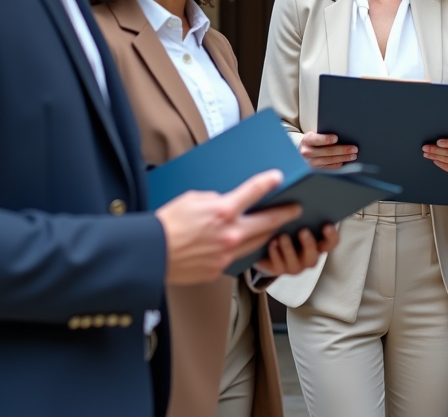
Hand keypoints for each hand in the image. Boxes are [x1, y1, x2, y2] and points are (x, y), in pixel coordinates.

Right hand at [156, 169, 300, 285]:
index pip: (253, 192)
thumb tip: (226, 204)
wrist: (151, 254)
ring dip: (268, 234)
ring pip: (257, 243)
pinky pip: (237, 258)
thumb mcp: (192, 199)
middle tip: (295, 210)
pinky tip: (242, 245)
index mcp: (223, 211)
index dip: (268, 182)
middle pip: (267, 222)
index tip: (278, 178)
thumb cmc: (167, 224)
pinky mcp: (219, 269)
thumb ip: (215, 200)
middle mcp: (230, 234)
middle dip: (284, 214)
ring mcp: (227, 254)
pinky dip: (242, 249)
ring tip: (275, 228)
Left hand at [253, 223, 339, 276]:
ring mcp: (295, 266)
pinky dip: (275, 253)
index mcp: (318, 245)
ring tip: (282, 236)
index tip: (326, 225)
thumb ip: (303, 215)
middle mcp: (308, 258)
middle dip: (308, 244)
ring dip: (289, 249)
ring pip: (295, 263)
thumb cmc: (289, 229)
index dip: (331, 236)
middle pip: (313, 256)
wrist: (270, 247)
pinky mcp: (279, 270)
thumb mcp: (298, 222)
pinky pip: (278, 265)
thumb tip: (302, 201)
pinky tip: (272, 242)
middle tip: (303, 231)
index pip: (330, 243)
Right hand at [299, 132, 356, 169]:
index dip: (326, 139)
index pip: (316, 140)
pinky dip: (338, 164)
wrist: (302, 151)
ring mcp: (311, 163)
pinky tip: (345, 162)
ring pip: (330, 160)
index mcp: (307, 140)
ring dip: (343, 158)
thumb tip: (340, 137)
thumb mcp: (313, 135)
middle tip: (354, 148)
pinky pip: (329, 167)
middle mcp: (307, 152)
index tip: (336, 138)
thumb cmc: (312, 141)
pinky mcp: (316, 170)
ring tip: (353, 155)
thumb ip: (322, 135)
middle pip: (327, 151)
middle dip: (342, 150)